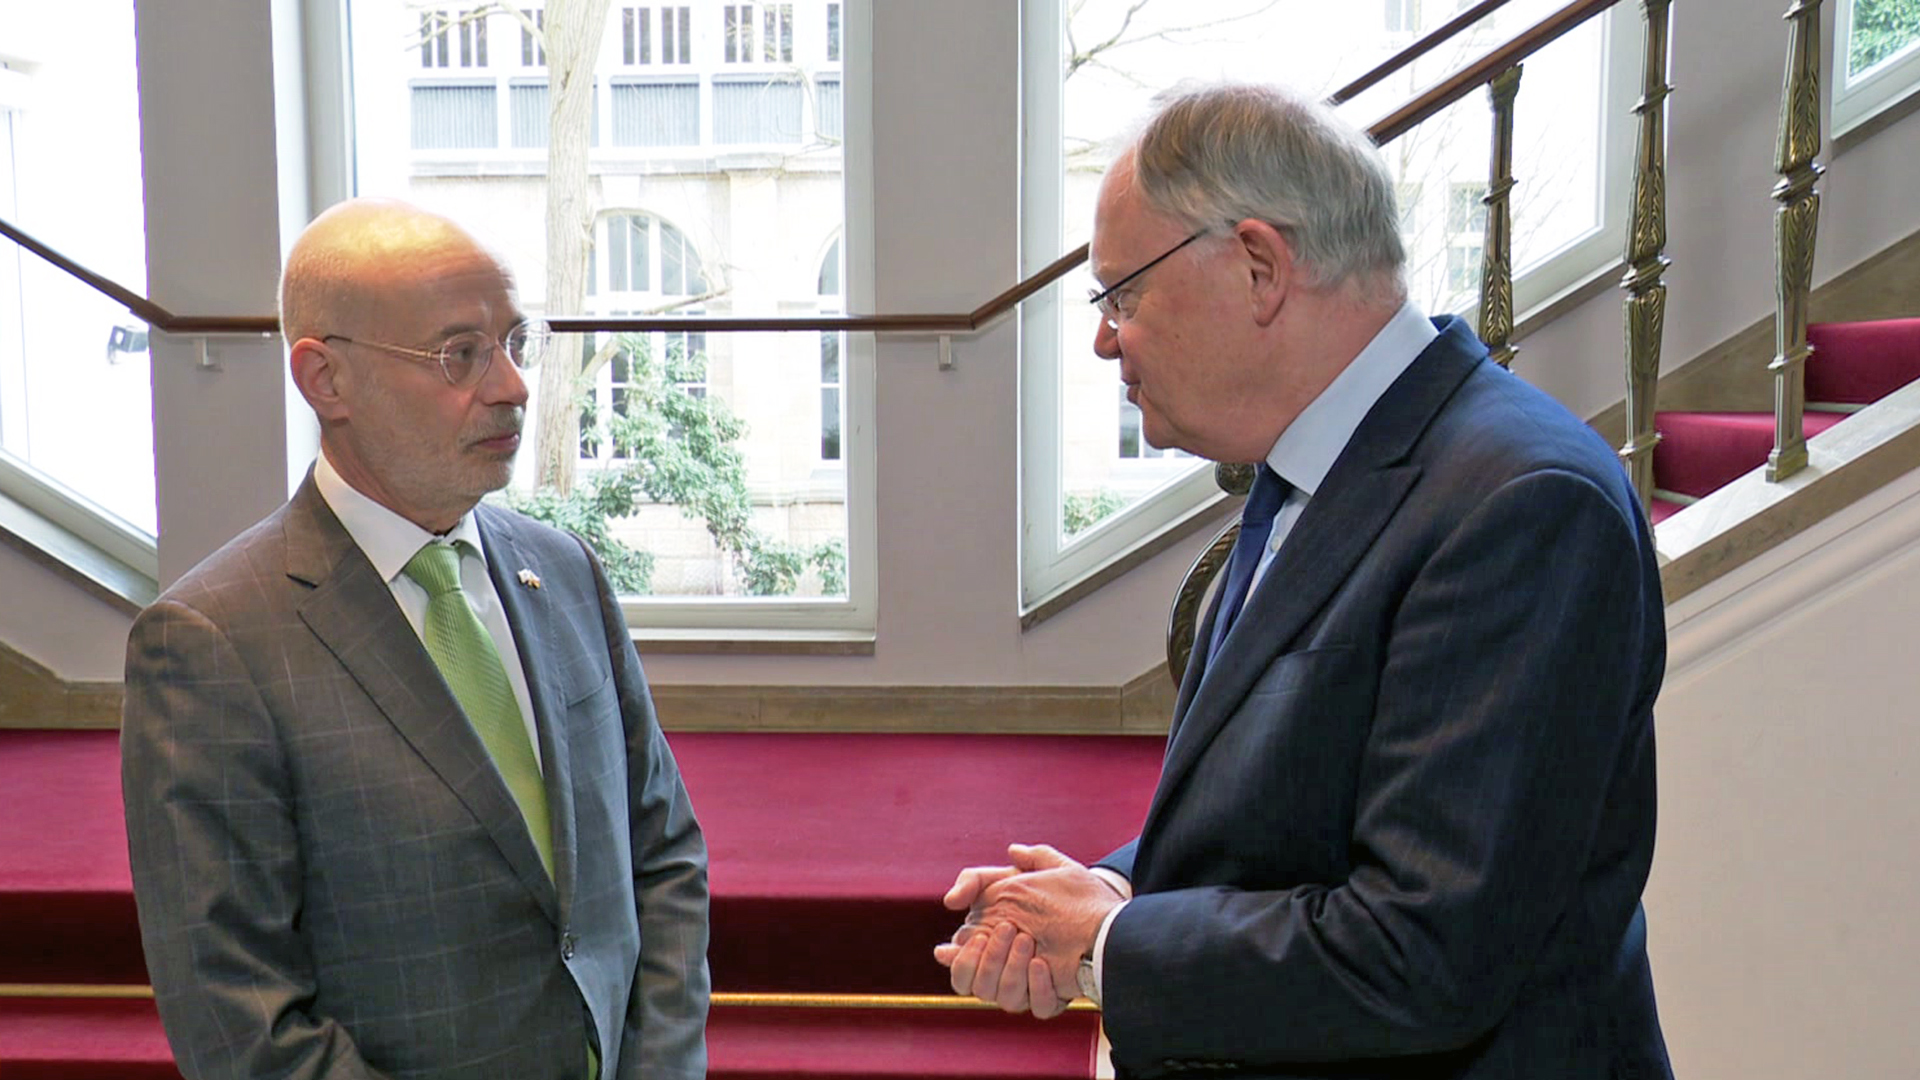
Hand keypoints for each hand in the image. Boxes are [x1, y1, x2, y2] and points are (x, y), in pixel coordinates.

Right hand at [932, 844, 1123, 1016]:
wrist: (1090, 901)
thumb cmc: (1046, 888)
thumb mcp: (1009, 875)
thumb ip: (973, 880)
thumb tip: (950, 901)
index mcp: (985, 949)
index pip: (961, 970)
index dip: (961, 961)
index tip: (974, 937)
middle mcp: (1004, 973)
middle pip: (978, 987)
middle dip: (989, 958)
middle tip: (1009, 928)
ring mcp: (1028, 987)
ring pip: (1004, 999)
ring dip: (1012, 969)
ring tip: (1029, 940)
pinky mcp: (1053, 996)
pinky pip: (1040, 1007)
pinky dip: (1038, 988)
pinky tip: (1043, 964)